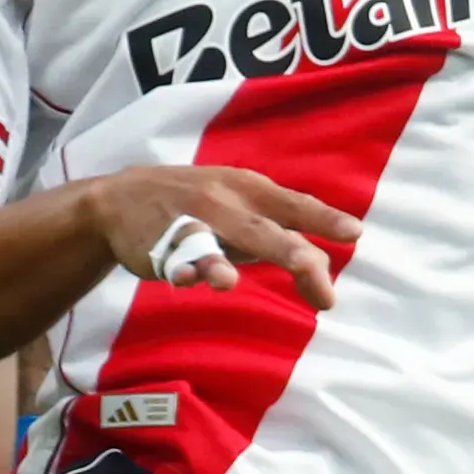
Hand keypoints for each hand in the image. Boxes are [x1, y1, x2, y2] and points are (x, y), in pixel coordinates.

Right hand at [87, 167, 359, 310]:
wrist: (118, 200)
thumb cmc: (197, 205)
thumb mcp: (239, 206)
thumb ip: (279, 232)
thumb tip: (323, 268)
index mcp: (247, 189)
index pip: (292, 204)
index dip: (322, 218)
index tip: (354, 233)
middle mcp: (220, 201)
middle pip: (258, 228)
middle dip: (287, 251)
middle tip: (315, 276)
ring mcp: (186, 223)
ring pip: (206, 243)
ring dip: (217, 263)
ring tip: (228, 283)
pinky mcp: (156, 246)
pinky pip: (170, 259)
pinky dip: (177, 268)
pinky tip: (185, 280)